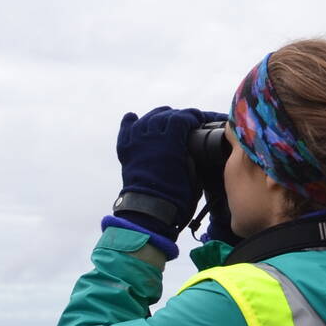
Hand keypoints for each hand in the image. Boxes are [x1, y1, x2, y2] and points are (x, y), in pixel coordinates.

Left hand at [116, 106, 221, 231]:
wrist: (150, 210)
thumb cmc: (176, 195)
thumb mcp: (194, 173)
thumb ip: (192, 154)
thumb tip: (189, 145)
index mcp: (171, 142)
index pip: (182, 117)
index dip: (192, 116)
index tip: (198, 119)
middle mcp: (151, 138)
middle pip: (163, 115)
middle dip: (176, 115)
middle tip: (184, 121)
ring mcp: (137, 143)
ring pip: (145, 120)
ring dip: (157, 116)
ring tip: (164, 118)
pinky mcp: (126, 151)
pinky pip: (126, 130)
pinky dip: (130, 123)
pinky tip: (133, 117)